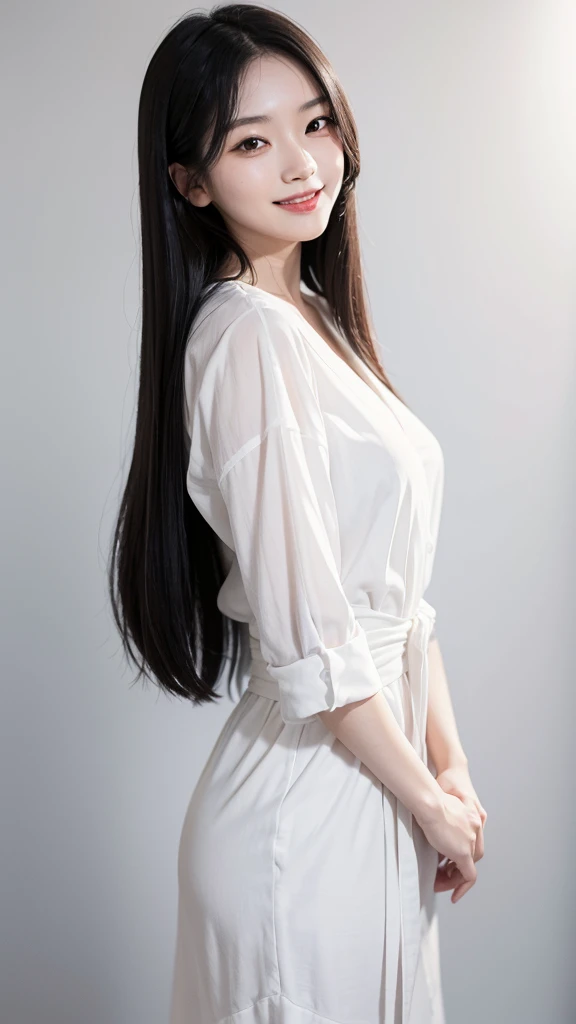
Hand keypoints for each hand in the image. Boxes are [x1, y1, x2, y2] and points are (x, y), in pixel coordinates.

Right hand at [433, 764, 486, 902]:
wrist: (429, 801)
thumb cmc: (428, 799)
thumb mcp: (438, 809)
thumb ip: (442, 822)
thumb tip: (434, 832)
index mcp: (471, 816)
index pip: (470, 840)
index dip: (460, 850)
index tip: (448, 860)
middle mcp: (475, 829)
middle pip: (472, 855)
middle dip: (457, 867)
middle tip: (442, 874)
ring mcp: (470, 841)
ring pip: (469, 867)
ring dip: (456, 878)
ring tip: (440, 883)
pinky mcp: (464, 853)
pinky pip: (468, 876)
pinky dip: (462, 886)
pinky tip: (453, 895)